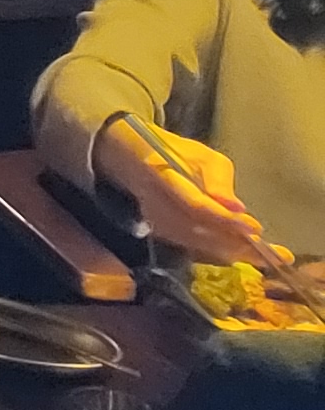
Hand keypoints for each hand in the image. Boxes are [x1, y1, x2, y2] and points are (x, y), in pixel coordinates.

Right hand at [105, 118, 273, 266]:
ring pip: (198, 243)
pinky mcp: (161, 233)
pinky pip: (195, 246)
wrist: (133, 158)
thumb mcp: (201, 154)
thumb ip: (218, 179)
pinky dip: (222, 251)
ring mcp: (155, 221)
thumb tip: (236, 208)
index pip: (194, 204)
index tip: (255, 227)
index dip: (224, 218)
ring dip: (234, 251)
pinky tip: (245, 253)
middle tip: (276, 254)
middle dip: (238, 244)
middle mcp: (154, 203)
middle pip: (199, 231)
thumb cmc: (175, 152)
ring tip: (268, 256)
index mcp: (161, 174)